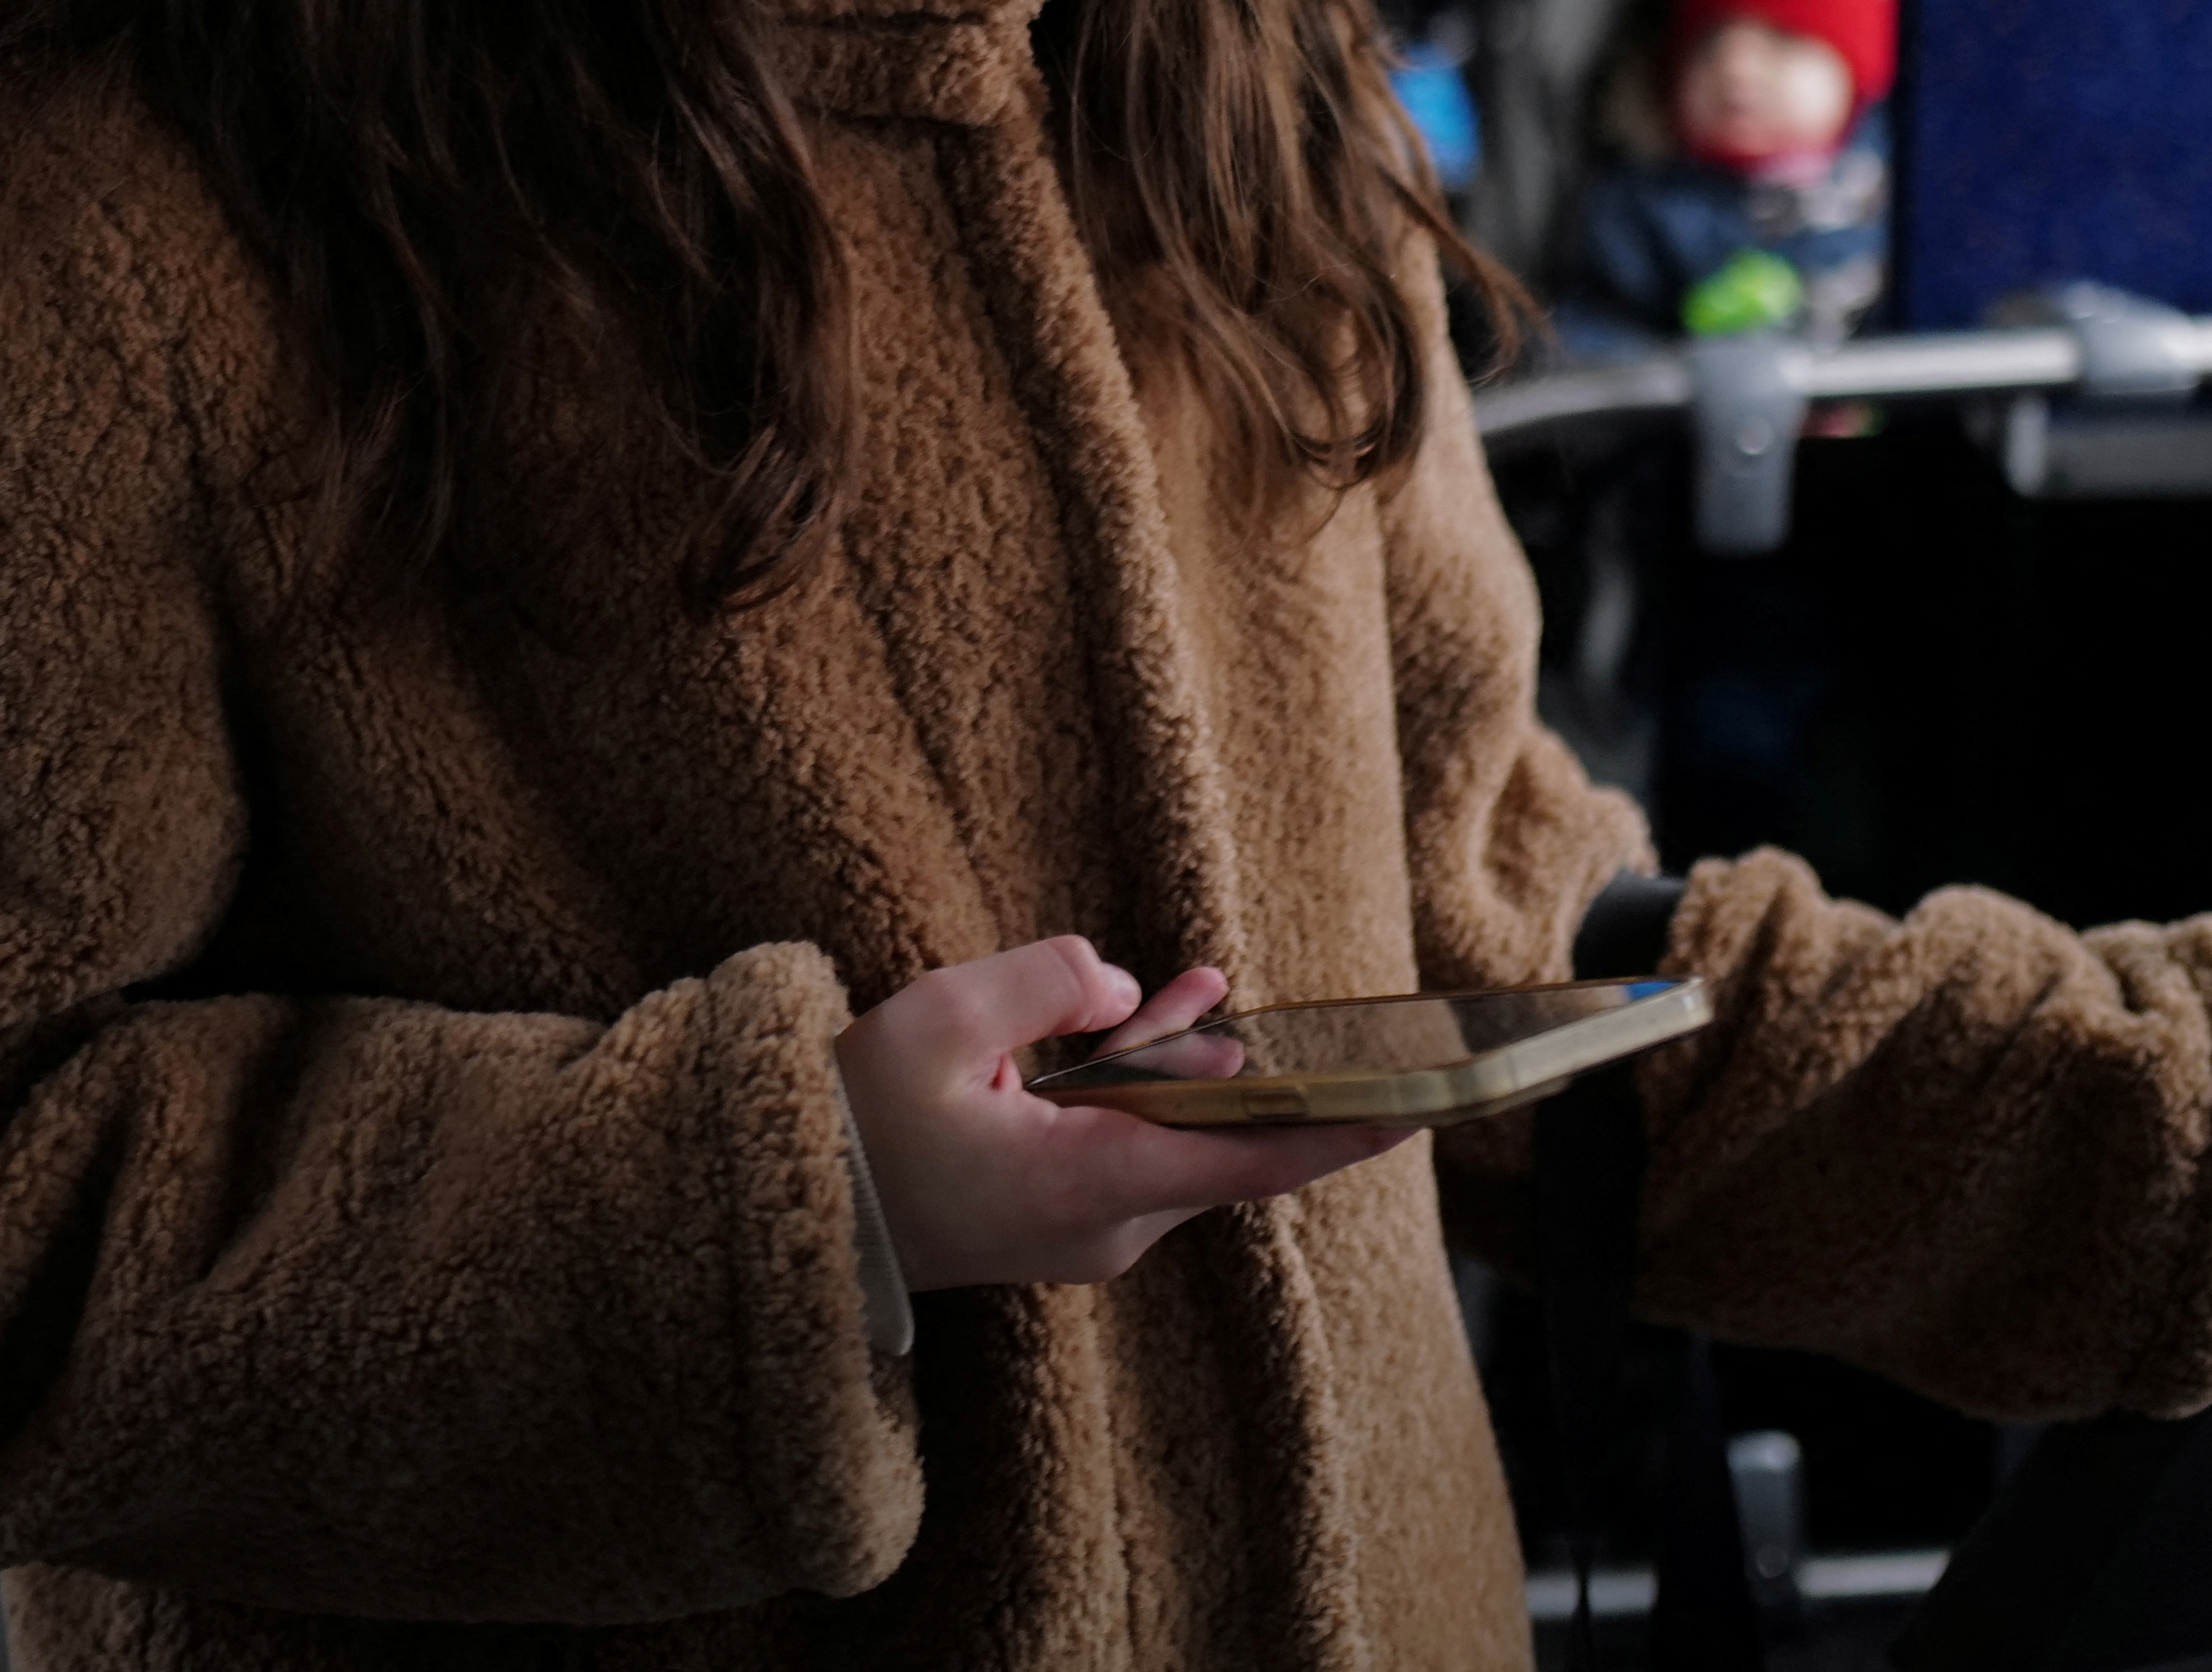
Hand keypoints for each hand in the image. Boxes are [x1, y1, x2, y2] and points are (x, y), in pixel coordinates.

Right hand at [832, 937, 1413, 1293]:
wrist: (793, 1210)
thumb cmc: (858, 1121)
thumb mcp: (942, 1018)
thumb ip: (1049, 982)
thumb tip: (1124, 990)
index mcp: (1091, 1182)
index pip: (1250, 1162)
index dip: (1340, 1132)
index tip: (1418, 1112)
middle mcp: (1106, 1223)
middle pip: (1211, 1136)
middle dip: (1239, 1063)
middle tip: (1265, 998)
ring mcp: (1083, 1229)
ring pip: (1167, 1134)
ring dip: (1179, 1063)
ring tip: (1204, 984)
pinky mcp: (1058, 1218)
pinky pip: (1127, 1144)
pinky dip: (1140, 1087)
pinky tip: (1154, 1020)